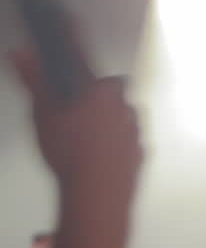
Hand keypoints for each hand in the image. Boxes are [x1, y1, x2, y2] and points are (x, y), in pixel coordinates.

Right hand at [12, 49, 142, 193]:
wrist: (97, 193)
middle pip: (116, 98)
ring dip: (111, 125)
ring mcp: (138, 133)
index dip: (91, 80)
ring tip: (87, 141)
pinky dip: (118, 147)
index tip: (82, 87)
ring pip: (125, 120)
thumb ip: (33, 80)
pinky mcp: (142, 155)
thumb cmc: (72, 154)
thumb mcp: (42, 113)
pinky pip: (131, 145)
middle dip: (101, 104)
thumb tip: (21, 54)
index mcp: (105, 93)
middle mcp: (128, 109)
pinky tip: (100, 157)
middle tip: (79, 118)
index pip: (102, 75)